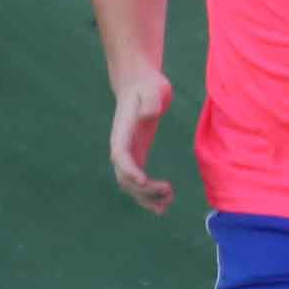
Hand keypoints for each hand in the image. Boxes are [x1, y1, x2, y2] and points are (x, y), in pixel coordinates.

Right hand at [107, 69, 173, 213]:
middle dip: (143, 189)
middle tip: (168, 192)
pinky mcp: (137, 153)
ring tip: (167, 204)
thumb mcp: (153, 89)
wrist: (140, 84)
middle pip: (124, 175)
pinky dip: (148, 192)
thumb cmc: (148, 85)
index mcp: (122, 131)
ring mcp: (128, 151)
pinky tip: (165, 200)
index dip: (129, 170)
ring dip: (145, 197)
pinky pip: (137, 179)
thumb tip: (149, 113)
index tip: (143, 181)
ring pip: (129, 183)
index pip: (120, 155)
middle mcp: (121, 145)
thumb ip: (152, 100)